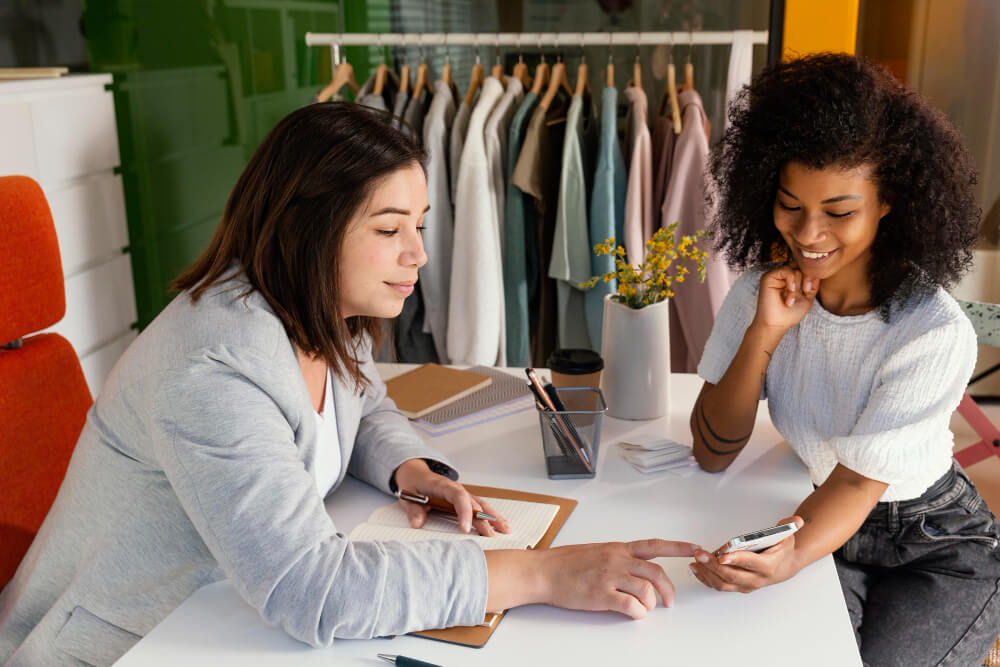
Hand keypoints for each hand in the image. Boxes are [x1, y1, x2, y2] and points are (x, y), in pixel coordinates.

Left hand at [392, 458, 510, 535]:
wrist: (415, 474)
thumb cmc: (413, 484)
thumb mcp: (408, 495)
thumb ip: (413, 510)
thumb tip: (417, 523)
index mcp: (443, 486)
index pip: (458, 497)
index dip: (464, 512)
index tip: (465, 528)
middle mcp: (457, 489)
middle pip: (474, 503)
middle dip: (484, 520)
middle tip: (492, 536)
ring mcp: (462, 494)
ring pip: (481, 505)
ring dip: (493, 517)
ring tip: (506, 529)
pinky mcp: (464, 500)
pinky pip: (480, 506)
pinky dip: (491, 515)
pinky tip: (501, 523)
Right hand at [538, 539, 698, 617]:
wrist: (543, 572)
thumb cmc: (565, 563)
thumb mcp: (596, 552)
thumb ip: (618, 558)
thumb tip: (635, 570)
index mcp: (618, 548)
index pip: (655, 545)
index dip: (679, 547)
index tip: (696, 549)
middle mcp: (617, 559)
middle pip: (656, 572)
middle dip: (668, 589)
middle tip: (669, 602)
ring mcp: (609, 576)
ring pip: (646, 590)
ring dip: (650, 604)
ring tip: (643, 608)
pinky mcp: (601, 595)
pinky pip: (630, 606)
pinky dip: (637, 613)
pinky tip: (632, 613)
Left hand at [689, 516, 804, 592]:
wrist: (784, 567)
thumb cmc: (782, 551)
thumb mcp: (787, 536)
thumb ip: (788, 527)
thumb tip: (796, 521)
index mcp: (768, 566)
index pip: (750, 564)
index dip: (736, 560)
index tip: (722, 555)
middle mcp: (756, 579)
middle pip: (732, 575)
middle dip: (713, 565)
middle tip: (700, 555)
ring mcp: (746, 585)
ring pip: (723, 583)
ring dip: (706, 573)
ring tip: (695, 561)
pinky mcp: (738, 587)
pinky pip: (719, 586)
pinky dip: (706, 578)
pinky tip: (696, 569)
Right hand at [753, 265, 818, 331]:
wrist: (777, 324)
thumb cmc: (790, 314)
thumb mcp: (808, 298)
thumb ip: (812, 284)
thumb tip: (816, 271)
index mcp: (791, 281)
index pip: (804, 269)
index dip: (811, 276)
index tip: (809, 291)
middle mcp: (783, 276)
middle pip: (800, 266)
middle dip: (807, 277)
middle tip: (805, 291)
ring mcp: (776, 276)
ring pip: (794, 268)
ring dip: (798, 284)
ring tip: (792, 299)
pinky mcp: (769, 277)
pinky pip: (786, 270)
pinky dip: (791, 281)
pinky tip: (789, 293)